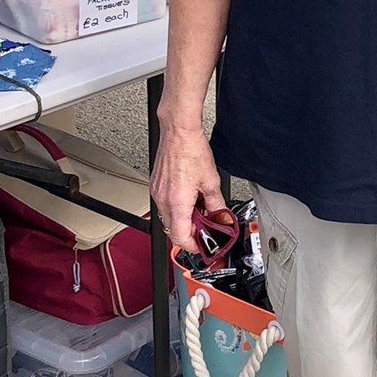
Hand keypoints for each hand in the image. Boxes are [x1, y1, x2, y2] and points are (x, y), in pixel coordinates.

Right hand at [149, 117, 222, 253]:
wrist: (178, 131)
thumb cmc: (191, 150)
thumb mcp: (211, 182)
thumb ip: (216, 205)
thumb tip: (220, 216)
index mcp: (177, 203)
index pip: (180, 238)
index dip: (194, 246)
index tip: (204, 245)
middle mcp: (163, 200)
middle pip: (174, 229)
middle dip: (191, 231)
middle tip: (206, 226)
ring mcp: (157, 192)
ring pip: (169, 217)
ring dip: (185, 218)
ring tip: (199, 207)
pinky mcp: (156, 185)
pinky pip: (165, 205)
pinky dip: (178, 207)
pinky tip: (190, 197)